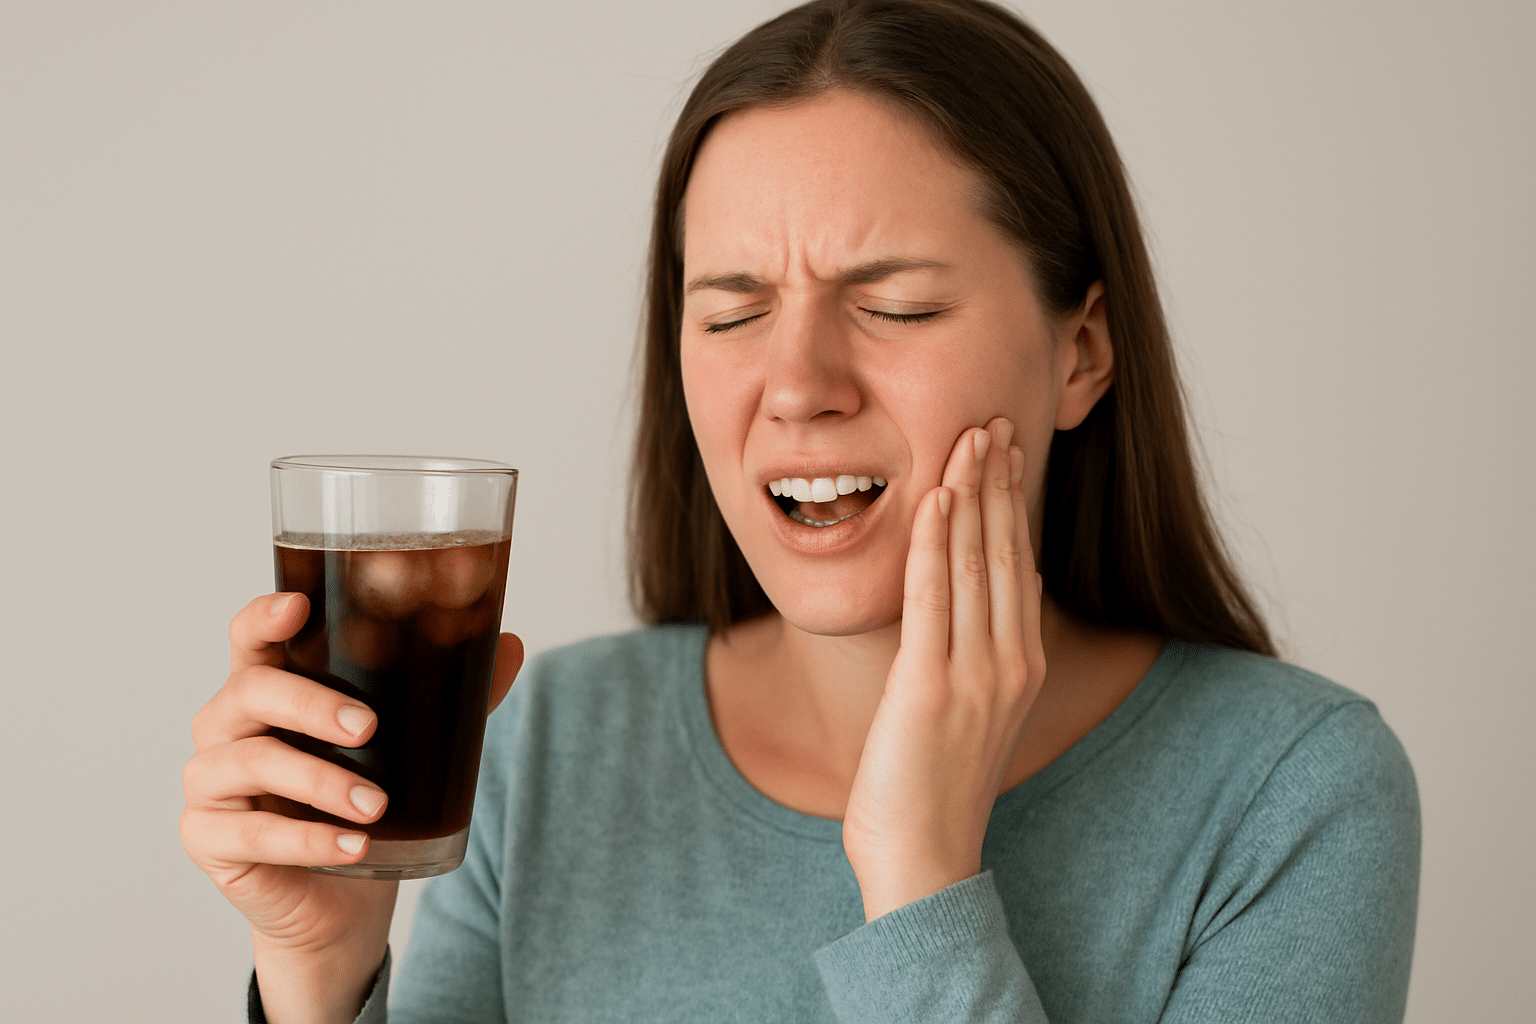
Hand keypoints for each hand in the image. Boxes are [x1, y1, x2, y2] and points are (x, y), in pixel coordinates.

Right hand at [179, 592, 523, 1023]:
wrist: (341, 898)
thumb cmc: (361, 803)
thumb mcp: (406, 745)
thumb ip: (450, 697)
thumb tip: (511, 645)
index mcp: (266, 688)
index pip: (251, 638)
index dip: (264, 616)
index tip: (298, 606)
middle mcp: (226, 725)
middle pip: (251, 691)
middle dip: (312, 704)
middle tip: (369, 728)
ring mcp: (209, 783)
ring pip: (253, 762)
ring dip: (322, 782)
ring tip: (377, 806)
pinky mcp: (209, 839)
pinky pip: (253, 835)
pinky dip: (310, 840)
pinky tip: (353, 846)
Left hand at [841, 417, 1045, 920]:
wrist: (923, 858)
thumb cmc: (933, 789)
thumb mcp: (972, 711)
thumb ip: (985, 651)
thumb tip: (1001, 591)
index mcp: (1019, 666)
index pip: (1018, 564)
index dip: (1013, 503)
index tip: (1007, 451)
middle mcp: (1009, 663)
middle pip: (1006, 551)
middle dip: (1000, 481)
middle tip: (993, 420)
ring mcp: (975, 674)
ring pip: (976, 562)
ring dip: (973, 492)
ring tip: (970, 436)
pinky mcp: (930, 685)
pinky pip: (934, 597)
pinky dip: (936, 541)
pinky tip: (938, 497)